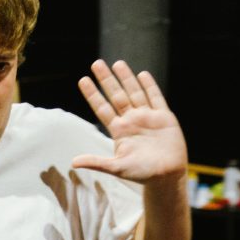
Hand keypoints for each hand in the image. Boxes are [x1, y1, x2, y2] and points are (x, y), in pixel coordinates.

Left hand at [74, 60, 187, 182]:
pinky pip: (156, 98)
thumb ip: (96, 162)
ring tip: (117, 63)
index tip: (82, 80)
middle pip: (116, 95)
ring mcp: (147, 117)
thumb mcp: (116, 167)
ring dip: (126, 78)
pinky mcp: (164, 118)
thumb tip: (73, 162)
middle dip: (107, 80)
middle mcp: (131, 120)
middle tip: (96, 63)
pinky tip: (142, 74)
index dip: (93, 94)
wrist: (166, 177)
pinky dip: (149, 86)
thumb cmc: (141, 173)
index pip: (102, 108)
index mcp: (119, 130)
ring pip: (135, 93)